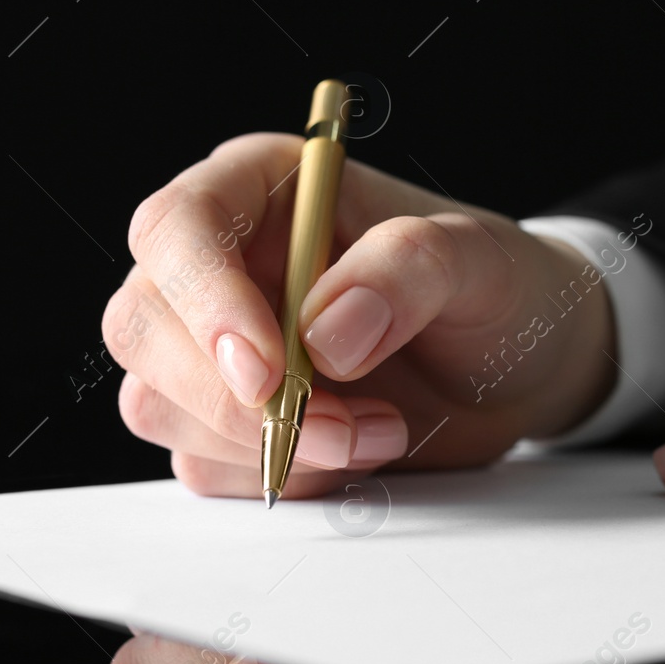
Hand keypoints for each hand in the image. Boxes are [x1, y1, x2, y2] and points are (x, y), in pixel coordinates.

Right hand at [102, 132, 617, 497]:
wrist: (521, 368)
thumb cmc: (496, 289)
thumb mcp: (482, 260)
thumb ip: (409, 268)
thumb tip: (325, 332)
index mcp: (264, 188)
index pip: (179, 228)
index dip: (205, 300)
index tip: (269, 370)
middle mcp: (223, 262)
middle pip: (143, 325)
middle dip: (235, 397)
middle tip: (344, 424)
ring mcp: (215, 345)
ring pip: (159, 402)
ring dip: (263, 442)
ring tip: (380, 431)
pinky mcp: (229, 417)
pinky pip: (203, 462)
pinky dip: (278, 474)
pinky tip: (355, 452)